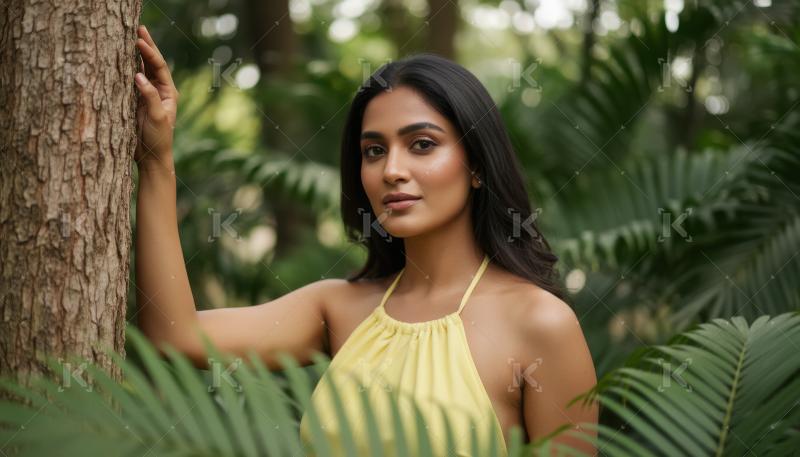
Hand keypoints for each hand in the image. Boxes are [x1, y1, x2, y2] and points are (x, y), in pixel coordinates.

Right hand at [134, 24, 178, 166]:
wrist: (151, 157)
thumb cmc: (158, 139)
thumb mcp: (157, 118)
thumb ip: (149, 97)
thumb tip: (138, 76)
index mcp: (168, 92)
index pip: (159, 67)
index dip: (150, 53)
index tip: (139, 40)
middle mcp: (159, 90)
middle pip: (153, 63)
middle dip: (146, 46)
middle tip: (140, 28)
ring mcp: (147, 94)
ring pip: (143, 69)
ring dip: (137, 54)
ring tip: (132, 36)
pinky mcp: (136, 100)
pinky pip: (132, 80)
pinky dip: (128, 67)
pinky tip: (122, 57)